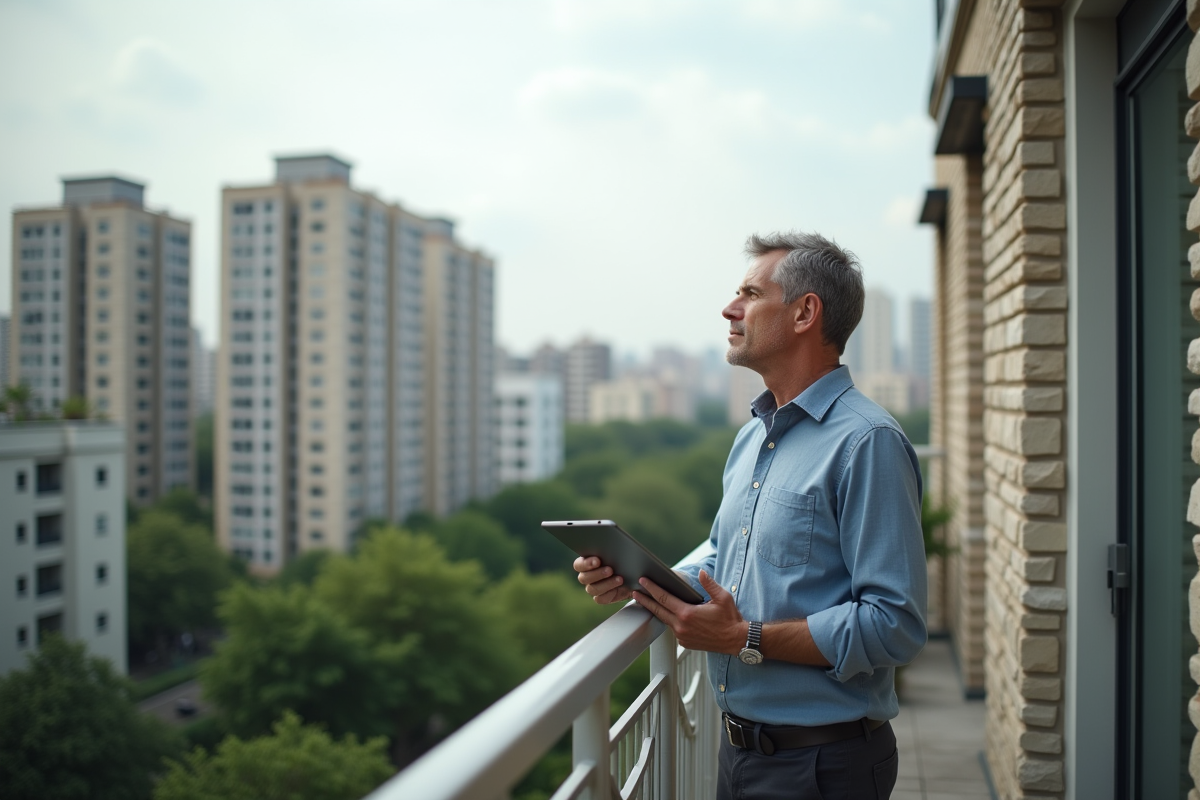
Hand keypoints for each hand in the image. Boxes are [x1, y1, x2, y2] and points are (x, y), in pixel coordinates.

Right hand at [573, 556, 632, 604]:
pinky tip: (620, 588)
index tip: (598, 561)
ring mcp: (593, 588)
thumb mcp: (619, 554)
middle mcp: (587, 577)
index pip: (578, 565)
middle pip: (583, 578)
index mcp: (586, 563)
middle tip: (610, 569)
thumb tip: (611, 546)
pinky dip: (610, 593)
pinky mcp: (601, 597)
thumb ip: (611, 551)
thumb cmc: (622, 561)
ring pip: (592, 589)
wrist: (631, 576)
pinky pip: (600, 599)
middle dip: (597, 574)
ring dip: (606, 584)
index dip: (586, 564)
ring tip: (620, 578)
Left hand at [632, 571, 746, 654]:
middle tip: (635, 592)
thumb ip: (709, 584)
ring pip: (665, 620)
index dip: (652, 589)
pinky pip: (673, 629)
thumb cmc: (730, 619)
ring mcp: (682, 636)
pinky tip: (667, 614)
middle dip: (645, 600)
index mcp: (688, 614)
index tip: (643, 582)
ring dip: (656, 611)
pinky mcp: (685, 643)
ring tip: (648, 601)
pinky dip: (669, 620)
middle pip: (658, 611)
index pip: (664, 599)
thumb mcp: (723, 597)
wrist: (736, 640)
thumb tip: (702, 573)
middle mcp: (682, 626)